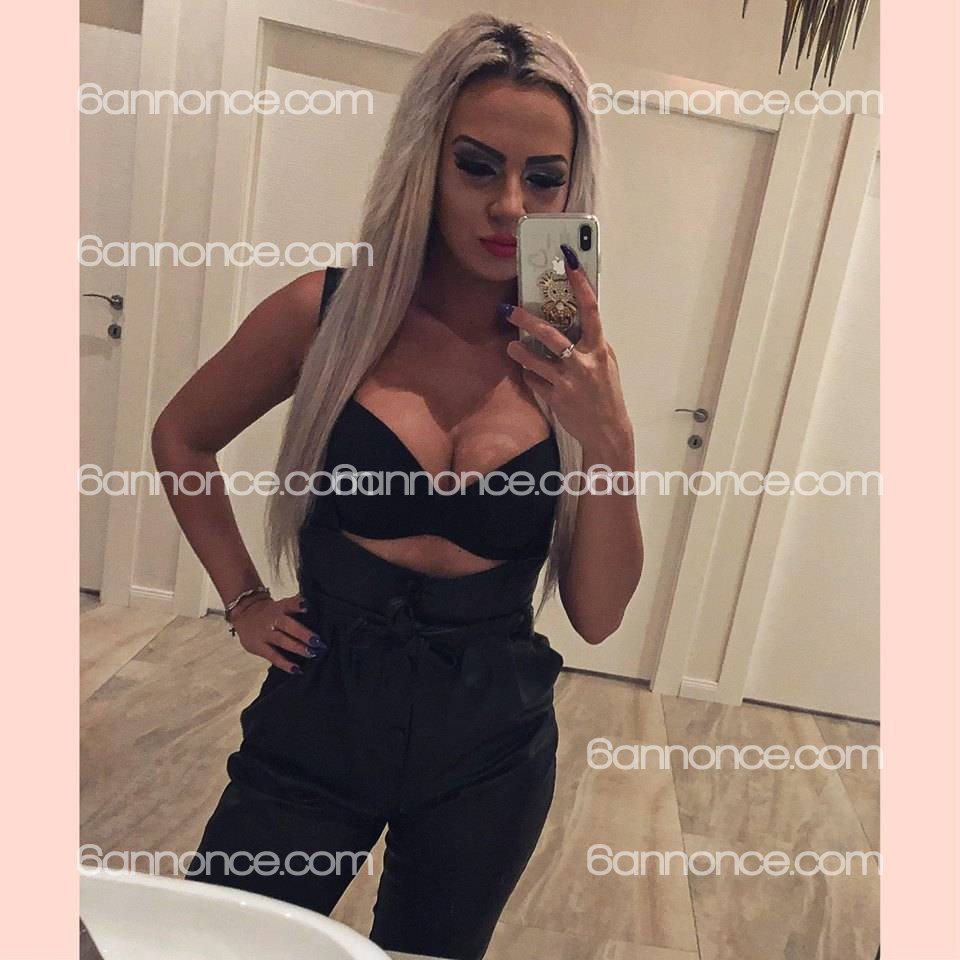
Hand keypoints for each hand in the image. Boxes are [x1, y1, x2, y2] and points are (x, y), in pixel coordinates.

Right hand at [229, 592, 326, 672]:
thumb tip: (318, 607)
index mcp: (280, 608)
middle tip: (317, 641)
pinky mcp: (259, 647)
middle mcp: (273, 620)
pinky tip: (297, 669)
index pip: (289, 604)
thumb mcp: (281, 605)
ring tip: (311, 654)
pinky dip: (285, 663)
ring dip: (297, 648)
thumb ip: (297, 607)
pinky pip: (273, 656)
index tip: (307, 605)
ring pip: (282, 641)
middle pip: (288, 625)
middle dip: (303, 633)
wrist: (245, 615)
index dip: (297, 604)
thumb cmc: (271, 612)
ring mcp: (265, 634)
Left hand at [503, 243, 631, 453]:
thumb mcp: (605, 362)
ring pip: (535, 361)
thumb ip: (591, 342)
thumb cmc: (606, 392)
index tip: (569, 262)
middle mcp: (584, 362)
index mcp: (599, 348)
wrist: (607, 429)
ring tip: (511, 346)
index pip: (591, 309)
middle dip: (527, 320)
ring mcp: (568, 382)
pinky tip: (529, 373)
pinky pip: (535, 380)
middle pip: (551, 334)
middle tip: (509, 309)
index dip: (581, 284)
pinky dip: (530, 375)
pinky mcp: (555, 398)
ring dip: (519, 351)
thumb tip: (574, 318)